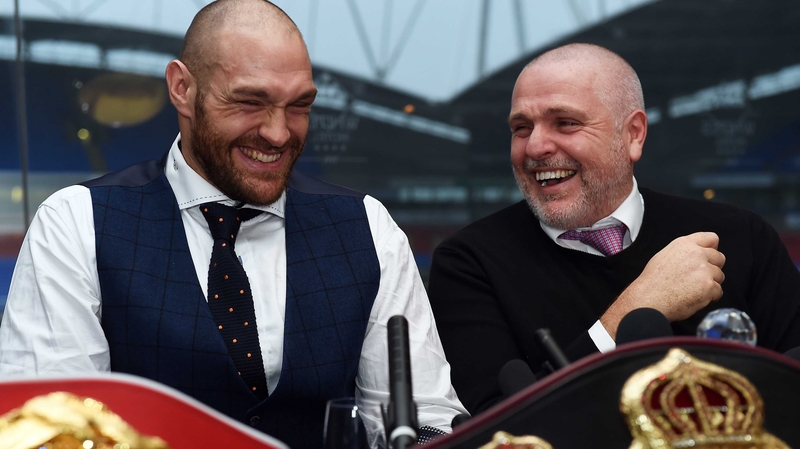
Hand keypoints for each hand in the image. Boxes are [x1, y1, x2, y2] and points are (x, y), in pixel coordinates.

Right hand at [601, 232, 725, 337]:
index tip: (708, 257)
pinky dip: (710, 297)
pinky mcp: (708, 286)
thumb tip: (697, 255)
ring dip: (710, 283)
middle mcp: (696, 254)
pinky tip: (695, 297)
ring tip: (693, 289)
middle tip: (698, 277)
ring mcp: (704, 270)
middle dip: (712, 268)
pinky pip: (718, 291)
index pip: (712, 238)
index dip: (711, 249)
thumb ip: (684, 252)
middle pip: (719, 258)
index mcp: (685, 245)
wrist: (649, 299)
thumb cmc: (653, 282)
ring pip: (719, 276)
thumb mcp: (664, 256)